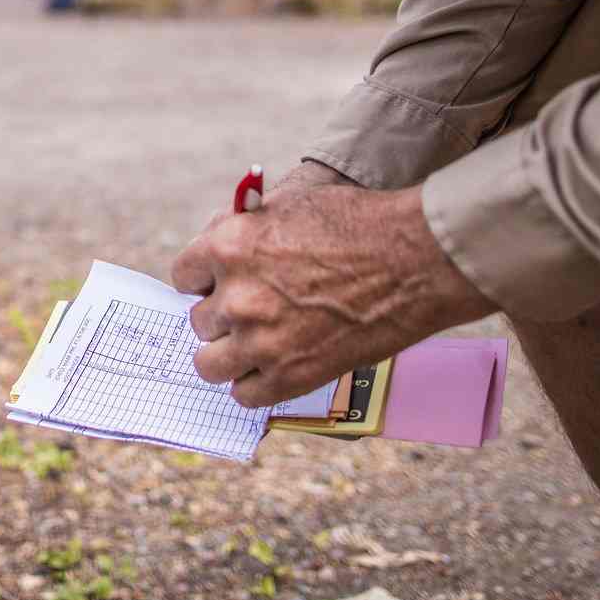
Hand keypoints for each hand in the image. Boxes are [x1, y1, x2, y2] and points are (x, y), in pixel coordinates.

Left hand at [171, 162, 494, 407]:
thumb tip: (213, 246)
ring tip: (251, 346)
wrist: (416, 260)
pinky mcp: (290, 376)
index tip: (217, 286)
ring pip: (209, 363)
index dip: (203, 280)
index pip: (183, 276)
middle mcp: (238, 296)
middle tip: (250, 312)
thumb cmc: (358, 224)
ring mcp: (262, 341)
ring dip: (228, 354)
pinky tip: (271, 369)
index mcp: (229, 247)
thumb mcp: (287, 205)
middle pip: (200, 320)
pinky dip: (254, 384)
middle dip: (222, 316)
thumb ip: (241, 229)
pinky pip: (245, 395)